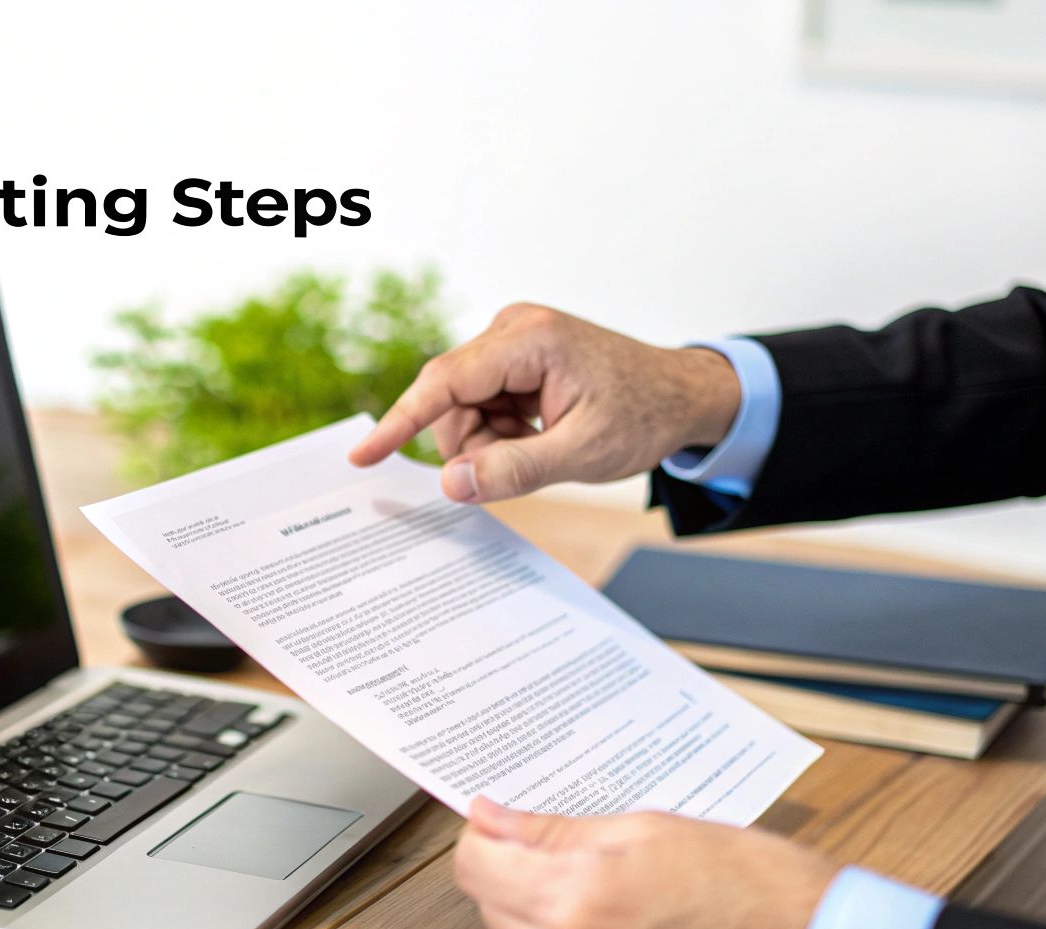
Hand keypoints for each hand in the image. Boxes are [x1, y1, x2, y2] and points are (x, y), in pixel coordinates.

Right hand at [348, 303, 741, 501]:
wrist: (681, 395)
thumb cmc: (642, 416)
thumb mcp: (581, 454)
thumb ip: (514, 471)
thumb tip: (452, 484)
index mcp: (530, 340)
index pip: (445, 382)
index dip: (401, 422)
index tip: (364, 455)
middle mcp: (515, 327)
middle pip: (452, 397)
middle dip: (472, 444)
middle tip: (514, 471)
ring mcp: (515, 339)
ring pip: (464, 405)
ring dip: (488, 441)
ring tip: (538, 450)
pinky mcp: (517, 355)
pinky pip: (482, 401)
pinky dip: (500, 431)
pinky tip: (537, 436)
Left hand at [453, 797, 836, 928]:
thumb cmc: (759, 887)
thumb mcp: (654, 830)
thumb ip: (560, 831)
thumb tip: (495, 820)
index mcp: (580, 901)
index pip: (477, 868)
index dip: (482, 835)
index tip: (496, 818)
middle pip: (494, 910)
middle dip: (512, 871)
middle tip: (552, 840)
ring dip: (544, 910)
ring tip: (606, 879)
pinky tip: (624, 919)